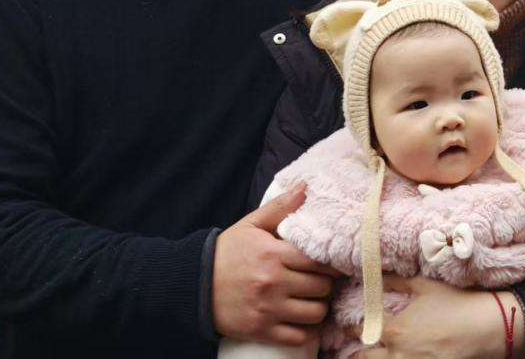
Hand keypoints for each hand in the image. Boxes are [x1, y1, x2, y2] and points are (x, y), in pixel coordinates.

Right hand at [213, 184, 340, 344]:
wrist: (192, 285)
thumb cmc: (226, 254)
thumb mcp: (250, 225)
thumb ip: (280, 208)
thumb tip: (305, 187)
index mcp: (273, 254)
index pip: (320, 261)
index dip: (332, 264)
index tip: (333, 265)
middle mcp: (272, 282)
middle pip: (322, 288)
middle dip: (326, 285)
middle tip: (322, 283)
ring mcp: (267, 309)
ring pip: (315, 313)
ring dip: (318, 308)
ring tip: (312, 301)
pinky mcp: (260, 330)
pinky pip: (298, 337)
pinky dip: (306, 332)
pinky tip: (302, 322)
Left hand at [352, 276, 524, 358]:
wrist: (488, 327)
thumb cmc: (457, 303)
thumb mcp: (425, 286)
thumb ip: (397, 282)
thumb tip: (378, 277)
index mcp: (395, 329)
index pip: (361, 330)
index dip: (353, 327)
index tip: (352, 325)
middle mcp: (398, 353)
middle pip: (365, 358)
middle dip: (360, 352)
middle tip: (358, 349)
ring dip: (377, 358)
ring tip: (376, 355)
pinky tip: (401, 357)